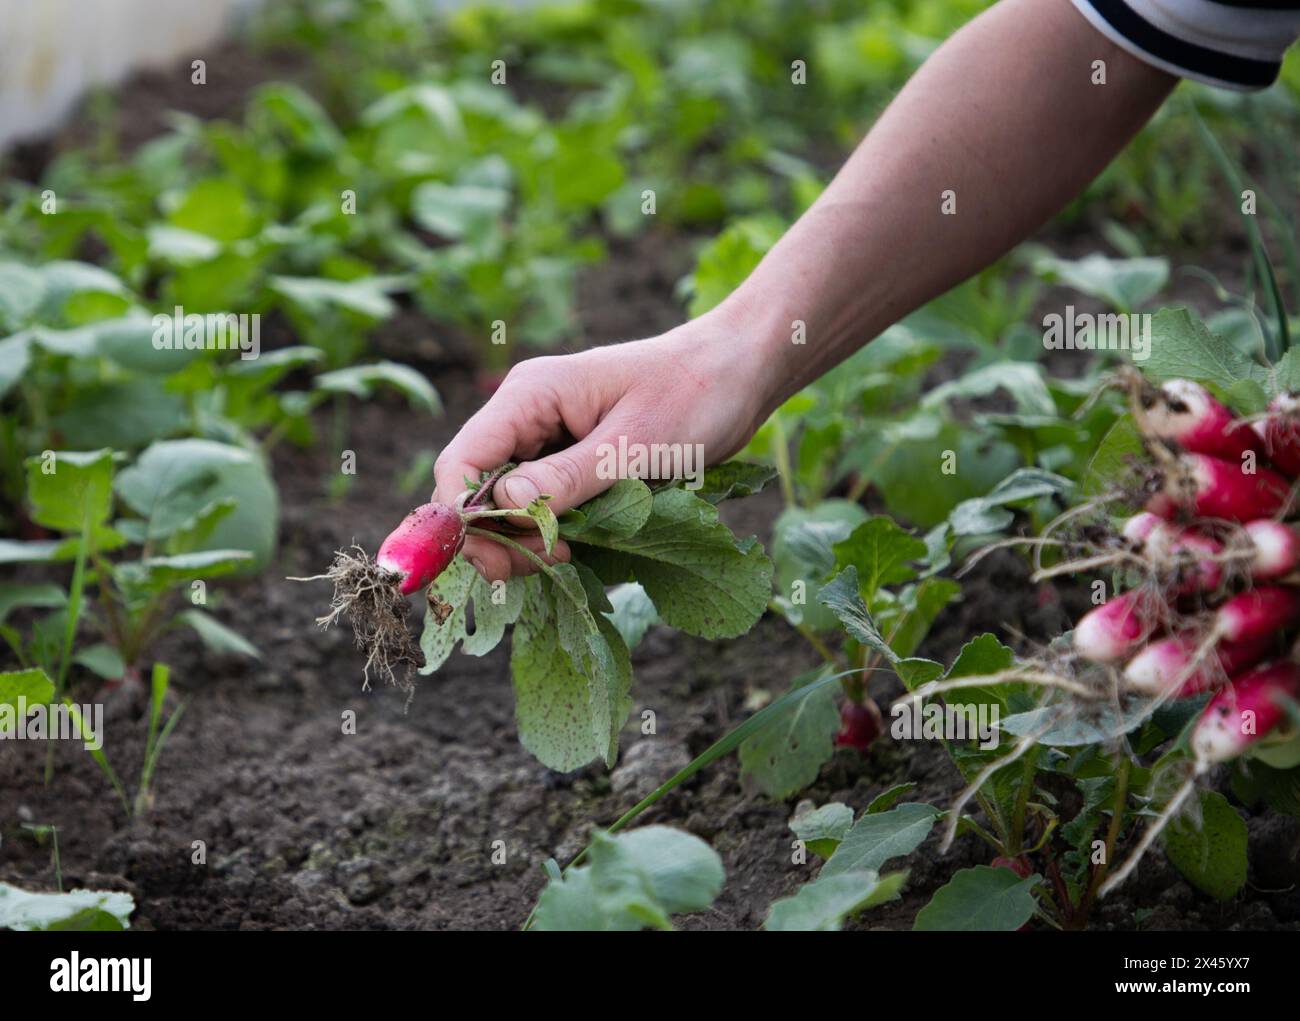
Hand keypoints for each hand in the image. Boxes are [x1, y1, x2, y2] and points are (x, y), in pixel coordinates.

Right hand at [432, 310, 770, 580]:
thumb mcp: (635, 443)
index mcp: (531, 395)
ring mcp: (549, 439)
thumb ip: (570, 477)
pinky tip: (583, 546)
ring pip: (510, 505)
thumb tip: (505, 506)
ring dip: (531, 539)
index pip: (465, 460)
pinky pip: (544, 505)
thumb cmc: (695, 391)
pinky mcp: (573, 461)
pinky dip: (556, 532)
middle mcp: (529, 415)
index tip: (497, 561)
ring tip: (573, 555)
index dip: (463, 517)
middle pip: (480, 489)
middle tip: (547, 566)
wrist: (740, 372)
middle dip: (500, 536)